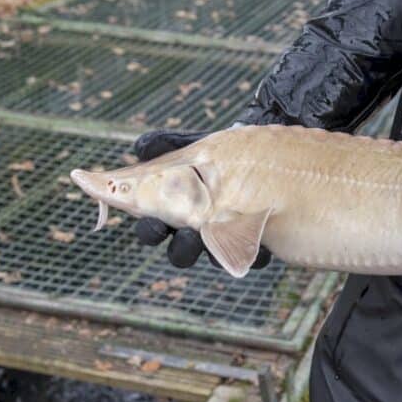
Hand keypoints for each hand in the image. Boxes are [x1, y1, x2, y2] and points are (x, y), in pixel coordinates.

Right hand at [132, 129, 272, 269]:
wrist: (258, 152)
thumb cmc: (214, 152)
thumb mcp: (190, 144)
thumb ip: (165, 145)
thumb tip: (142, 148)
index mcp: (173, 213)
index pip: (152, 231)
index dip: (150, 231)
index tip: (153, 223)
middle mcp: (196, 232)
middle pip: (181, 253)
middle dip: (182, 248)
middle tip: (188, 234)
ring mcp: (224, 239)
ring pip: (213, 257)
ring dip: (214, 251)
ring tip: (220, 234)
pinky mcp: (253, 241)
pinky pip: (251, 253)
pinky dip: (252, 248)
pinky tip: (258, 239)